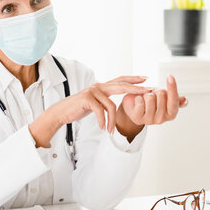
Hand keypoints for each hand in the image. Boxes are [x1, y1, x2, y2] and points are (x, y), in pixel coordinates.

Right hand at [28, 76, 151, 147]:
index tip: (146, 79)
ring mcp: (93, 91)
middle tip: (147, 91)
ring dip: (112, 121)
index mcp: (103, 86)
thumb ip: (105, 100)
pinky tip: (103, 128)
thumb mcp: (96, 103)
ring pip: (111, 105)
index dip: (134, 79)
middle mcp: (99, 86)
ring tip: (111, 131)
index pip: (121, 80)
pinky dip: (103, 121)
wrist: (62, 112)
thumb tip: (115, 104)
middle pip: (121, 85)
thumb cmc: (79, 109)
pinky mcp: (87, 98)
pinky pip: (100, 111)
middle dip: (136, 89)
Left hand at [116, 75, 187, 140]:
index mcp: (171, 114)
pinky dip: (138, 98)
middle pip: (161, 94)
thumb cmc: (152, 101)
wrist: (135, 107)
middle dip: (156, 91)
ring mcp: (150, 120)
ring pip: (150, 97)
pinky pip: (140, 101)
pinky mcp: (138, 118)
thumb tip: (185, 100)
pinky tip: (138, 101)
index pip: (174, 99)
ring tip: (145, 99)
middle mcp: (162, 119)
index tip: (170, 76)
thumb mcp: (165, 98)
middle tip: (153, 95)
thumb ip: (175, 99)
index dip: (172, 87)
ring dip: (146, 94)